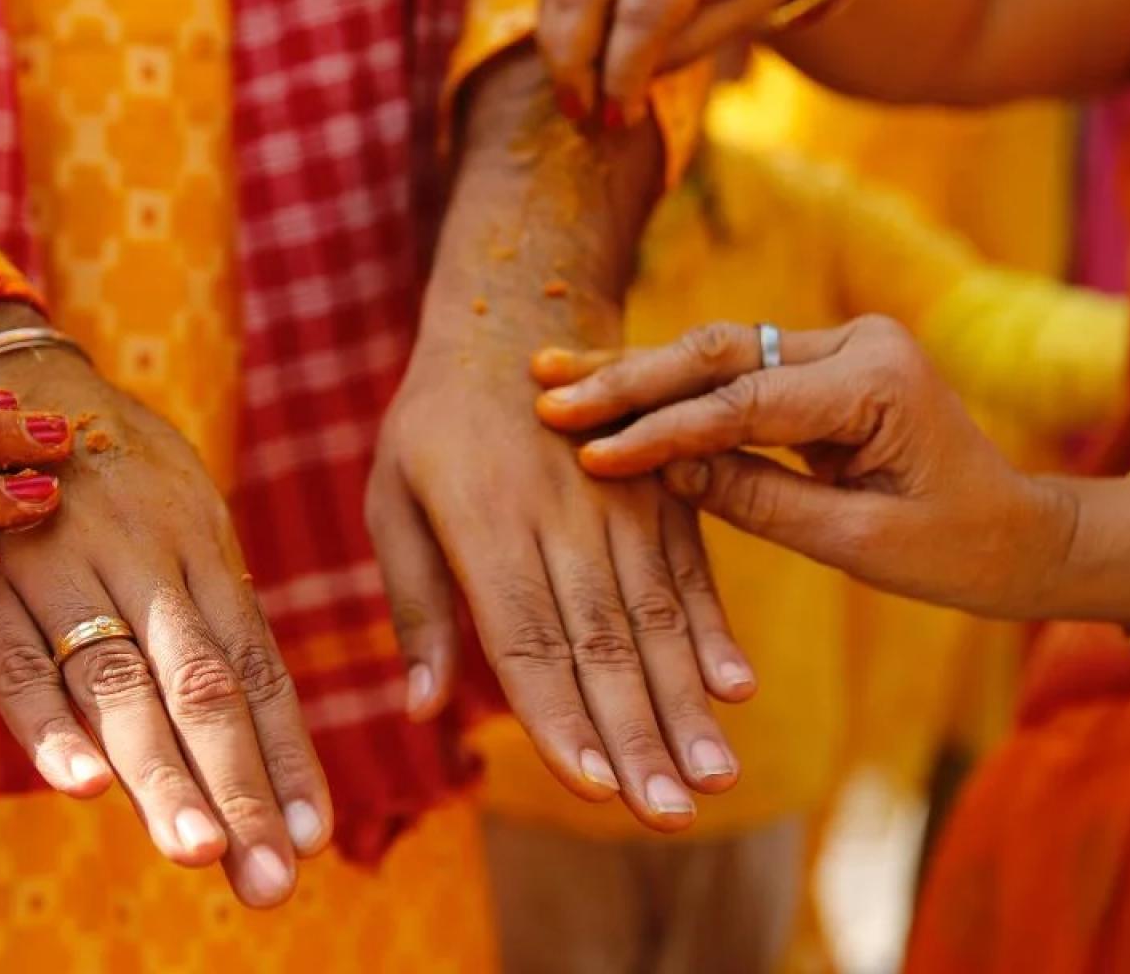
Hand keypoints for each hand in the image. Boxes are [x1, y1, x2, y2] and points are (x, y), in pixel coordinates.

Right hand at [0, 351, 330, 908]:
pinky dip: (45, 721)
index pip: (256, 668)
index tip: (317, 838)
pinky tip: (78, 785)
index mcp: (200, 549)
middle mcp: (145, 559)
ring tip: (200, 853)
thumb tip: (258, 713)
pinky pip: (15, 655)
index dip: (286, 754)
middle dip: (240, 787)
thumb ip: (208, 605)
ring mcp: (63, 564)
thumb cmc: (106, 463)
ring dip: (160, 774)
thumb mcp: (179, 511)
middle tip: (273, 879)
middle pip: (201, 685)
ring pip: (119, 681)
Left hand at [367, 337, 754, 831]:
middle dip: (637, 736)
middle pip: (602, 643)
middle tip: (668, 815)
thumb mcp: (392, 497)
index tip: (590, 787)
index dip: (559, 715)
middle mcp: (561, 518)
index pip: (526, 639)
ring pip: (656, 618)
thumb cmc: (432, 425)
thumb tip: (419, 711)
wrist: (510, 314)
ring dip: (686, 703)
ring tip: (713, 777)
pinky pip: (693, 569)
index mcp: (484, 525)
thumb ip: (414, 603)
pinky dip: (715, 631)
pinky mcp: (662, 492)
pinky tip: (737, 689)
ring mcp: (622, 503)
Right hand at [535, 317, 1067, 615]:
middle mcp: (856, 343)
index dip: (662, 430)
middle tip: (545, 395)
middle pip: (718, 352)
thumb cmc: (954, 551)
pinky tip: (598, 384)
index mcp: (878, 382)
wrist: (1020, 533)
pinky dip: (664, 386)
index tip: (588, 454)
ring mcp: (836, 345)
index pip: (745, 402)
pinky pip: (727, 372)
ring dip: (633, 372)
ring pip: (712, 353)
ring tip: (549, 379)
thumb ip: (759, 498)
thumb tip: (661, 470)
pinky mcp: (815, 363)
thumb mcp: (857, 541)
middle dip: (628, 378)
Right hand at [537, 0, 828, 123]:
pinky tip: (572, 61)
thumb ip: (685, 47)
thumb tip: (621, 91)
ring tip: (573, 97)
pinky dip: (555, 24)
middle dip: (572, 63)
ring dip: (556, 48)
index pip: (642, 11)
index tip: (622, 117)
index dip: (624, 72)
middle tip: (580, 114)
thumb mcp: (748, 7)